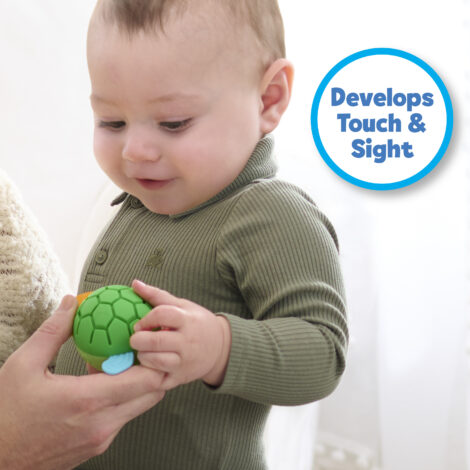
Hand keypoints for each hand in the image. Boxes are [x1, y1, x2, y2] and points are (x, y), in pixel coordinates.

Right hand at [0, 295, 164, 469]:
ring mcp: (102, 438)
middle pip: (153, 392)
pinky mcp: (99, 446)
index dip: (154, 357)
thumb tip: (71, 304)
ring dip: (140, 383)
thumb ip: (53, 331)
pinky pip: (124, 417)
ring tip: (123, 363)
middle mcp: (102, 423)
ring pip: (141, 405)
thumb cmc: (7, 415)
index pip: (146, 379)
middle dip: (154, 368)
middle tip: (142, 348)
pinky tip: (105, 384)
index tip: (147, 340)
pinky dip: (125, 398)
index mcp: (87, 400)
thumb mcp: (23, 365)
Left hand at [130, 280, 231, 389]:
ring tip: (142, 351)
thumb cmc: (197, 323)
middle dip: (138, 340)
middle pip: (156, 341)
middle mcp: (188, 341)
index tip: (139, 323)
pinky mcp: (181, 377)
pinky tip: (148, 366)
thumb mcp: (183, 305)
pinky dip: (149, 374)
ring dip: (143, 356)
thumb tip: (135, 283)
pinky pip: (159, 379)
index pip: (162, 314)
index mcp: (188, 320)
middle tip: (135, 339)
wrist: (221, 347)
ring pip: (156, 361)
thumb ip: (157, 296)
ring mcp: (185, 361)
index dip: (146, 318)